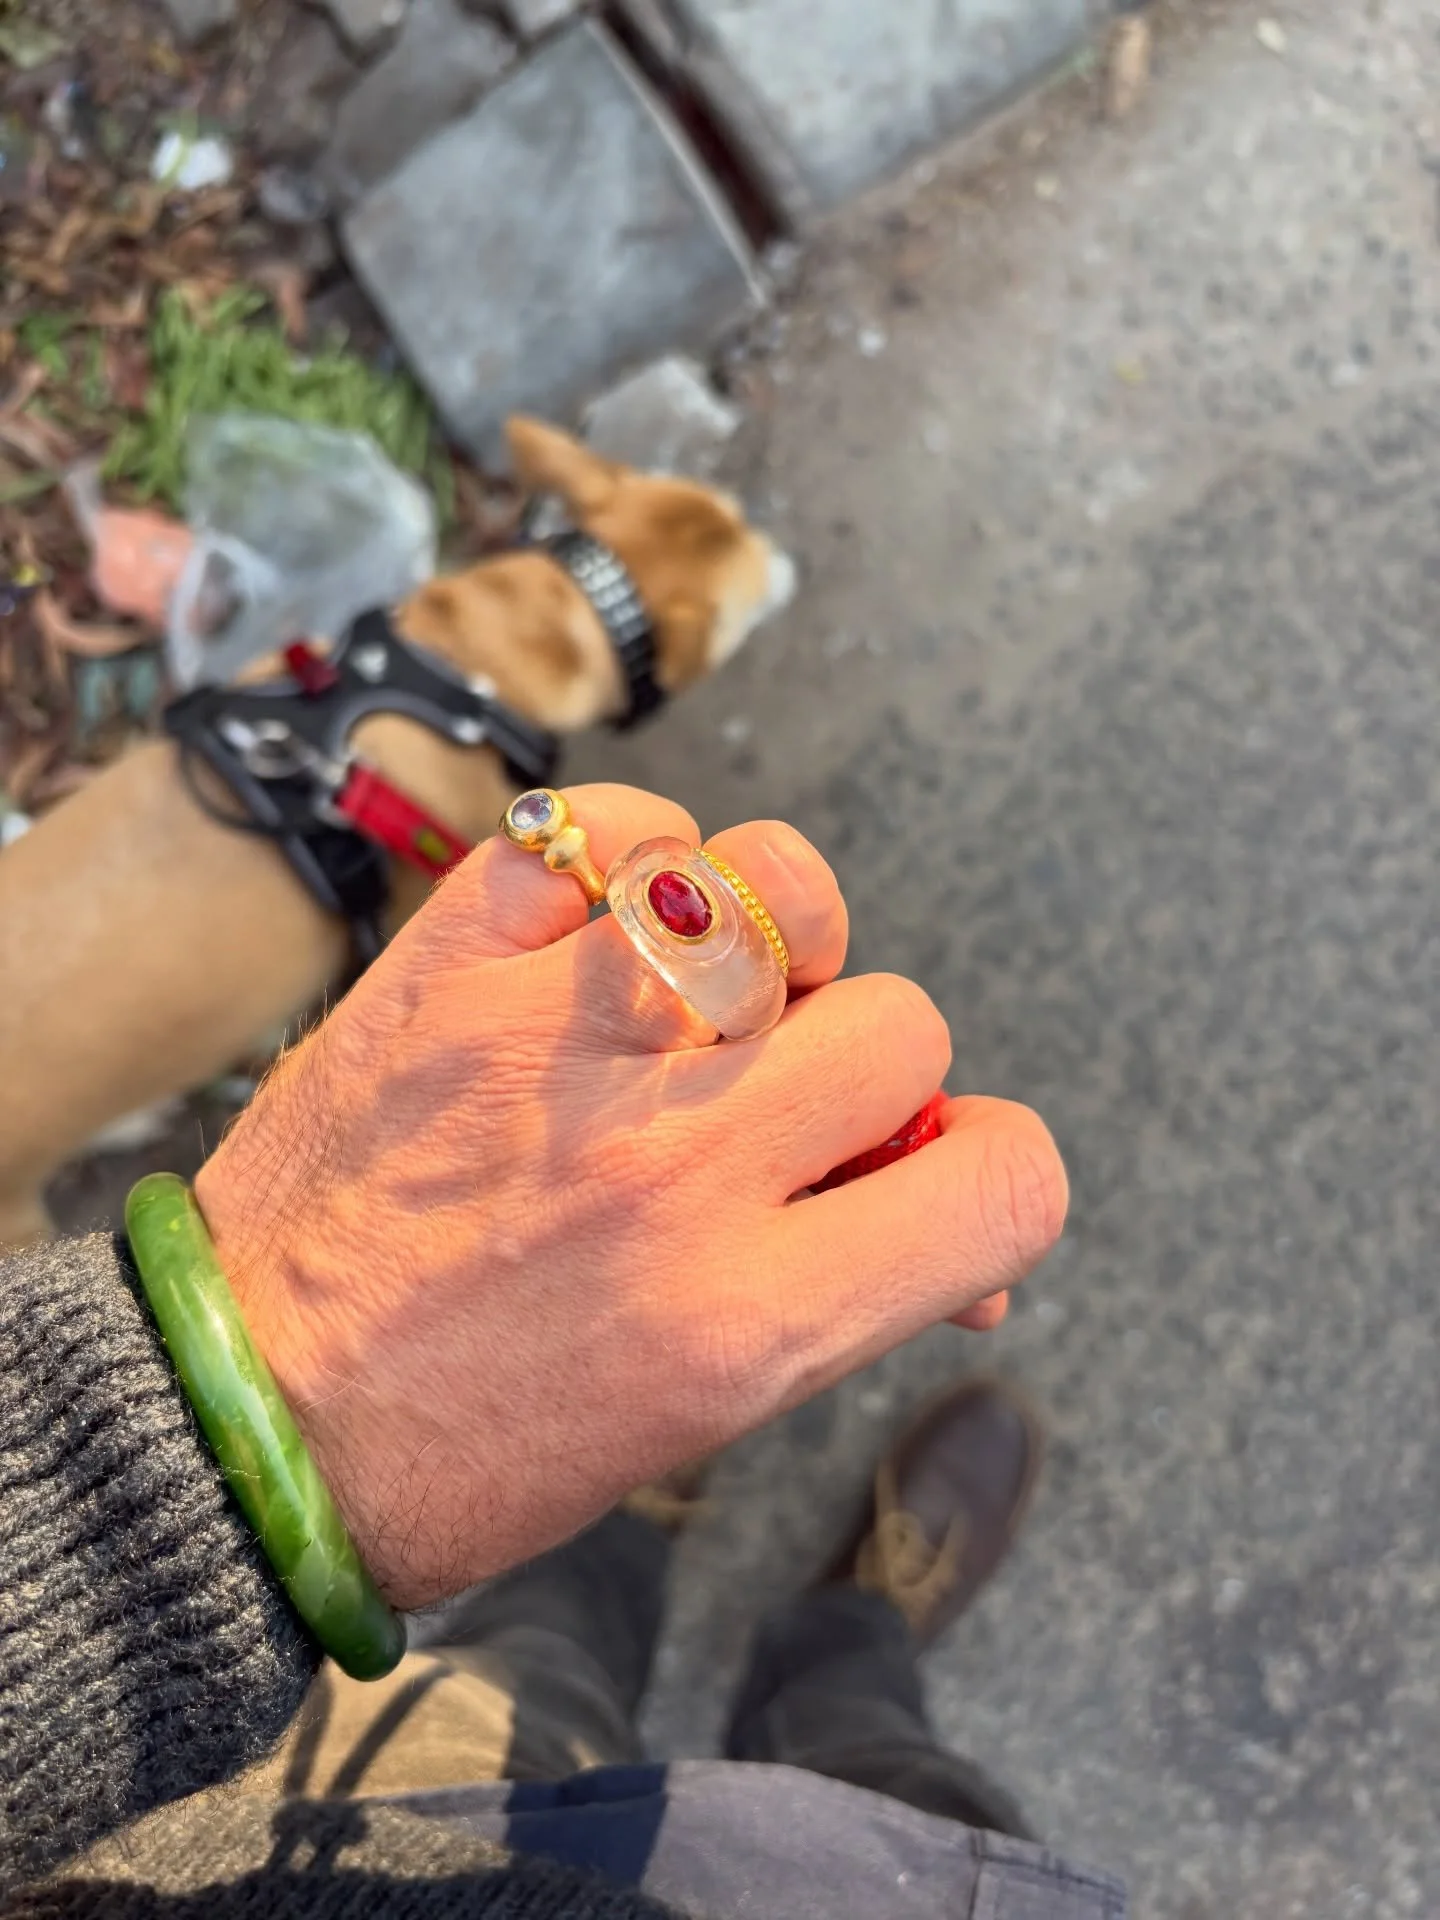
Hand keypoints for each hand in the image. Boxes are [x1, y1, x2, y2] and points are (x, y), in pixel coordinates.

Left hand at [195, 785, 1066, 1609]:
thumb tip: (958, 1221)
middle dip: (869, 1075)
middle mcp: (674, 1165)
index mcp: (749, 1314)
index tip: (935, 1176)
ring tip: (722, 992)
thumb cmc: (476, 1441)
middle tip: (782, 1113)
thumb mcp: (696, 1419)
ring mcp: (559, 1045)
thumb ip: (843, 1298)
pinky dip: (636, 856)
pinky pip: (607, 831)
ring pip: (783, 888)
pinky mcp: (453, 965)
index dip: (998, 1174)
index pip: (1005, 1183)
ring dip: (783, 939)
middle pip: (907, 1026)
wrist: (243, 1419)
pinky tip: (617, 922)